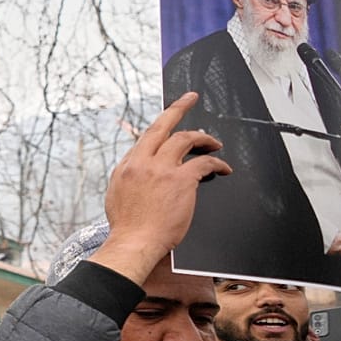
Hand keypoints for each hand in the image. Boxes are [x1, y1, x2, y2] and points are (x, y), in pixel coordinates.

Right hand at [88, 92, 229, 285]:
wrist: (134, 242)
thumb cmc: (128, 228)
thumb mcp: (117, 197)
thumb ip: (130, 178)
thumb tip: (140, 171)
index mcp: (126, 166)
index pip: (146, 138)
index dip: (161, 127)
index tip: (169, 119)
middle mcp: (142, 162)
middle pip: (162, 126)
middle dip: (179, 107)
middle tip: (190, 97)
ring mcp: (161, 169)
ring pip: (185, 138)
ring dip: (204, 137)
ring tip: (214, 143)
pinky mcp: (181, 180)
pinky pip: (204, 163)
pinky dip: (217, 163)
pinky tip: (223, 167)